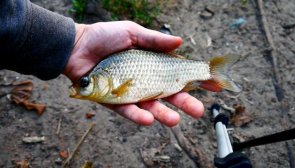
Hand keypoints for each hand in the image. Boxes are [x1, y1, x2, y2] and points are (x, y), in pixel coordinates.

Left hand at [64, 21, 203, 126]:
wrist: (76, 46)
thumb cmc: (103, 36)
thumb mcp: (132, 32)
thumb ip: (154, 40)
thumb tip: (180, 42)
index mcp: (151, 64)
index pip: (177, 74)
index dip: (194, 79)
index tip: (212, 84)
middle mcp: (144, 80)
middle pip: (168, 95)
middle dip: (184, 102)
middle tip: (198, 110)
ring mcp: (130, 92)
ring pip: (150, 107)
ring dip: (163, 114)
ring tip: (175, 120)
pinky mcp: (114, 101)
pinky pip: (127, 110)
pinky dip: (137, 115)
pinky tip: (149, 119)